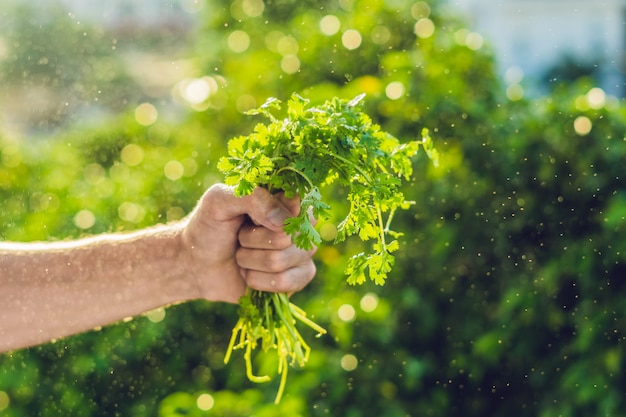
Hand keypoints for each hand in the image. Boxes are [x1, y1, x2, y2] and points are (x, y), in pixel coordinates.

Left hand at [181, 184, 316, 302]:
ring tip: (242, 255)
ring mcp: (302, 252)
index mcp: (286, 198)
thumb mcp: (220, 200)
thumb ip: (253, 198)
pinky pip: (286, 282)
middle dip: (252, 240)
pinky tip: (250, 274)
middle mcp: (300, 224)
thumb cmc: (209, 226)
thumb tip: (284, 223)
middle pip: (287, 236)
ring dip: (250, 261)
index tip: (249, 216)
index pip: (297, 203)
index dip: (268, 214)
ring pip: (280, 261)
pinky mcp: (297, 278)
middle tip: (240, 237)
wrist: (196, 264)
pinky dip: (257, 280)